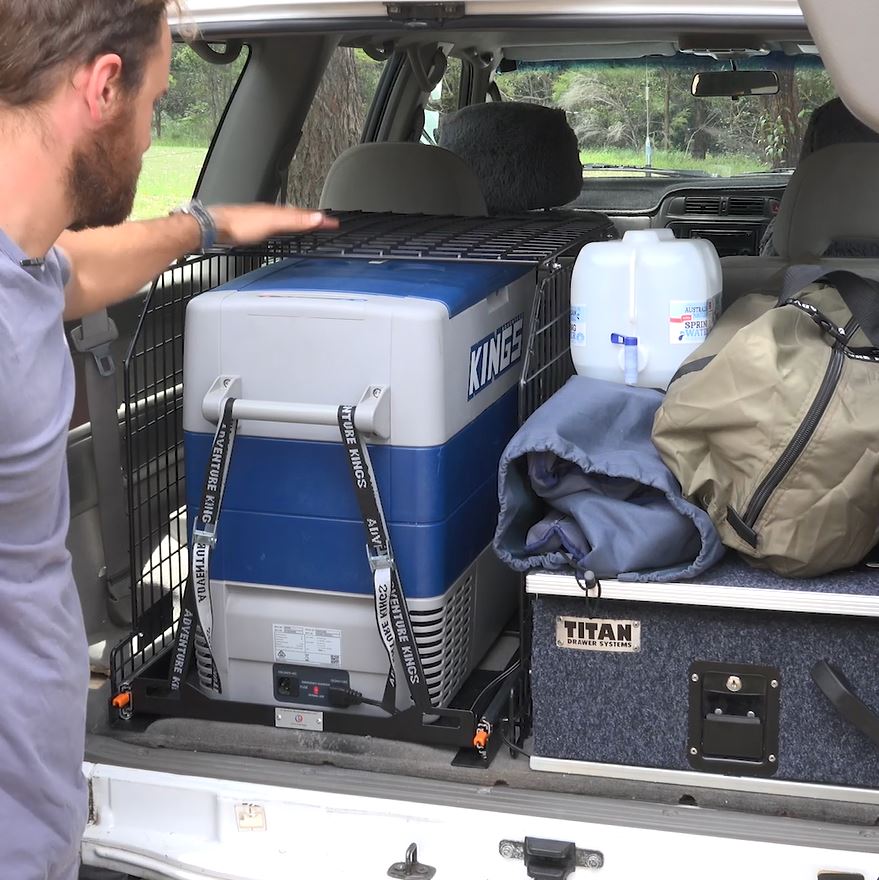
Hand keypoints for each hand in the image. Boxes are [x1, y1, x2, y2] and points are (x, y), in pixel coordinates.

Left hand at [209, 203, 338, 244]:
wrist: (214, 227)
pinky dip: (283, 225)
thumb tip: (316, 217)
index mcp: (277, 211)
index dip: (319, 218)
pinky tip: (278, 228)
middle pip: (295, 214)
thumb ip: (294, 220)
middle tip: (323, 220)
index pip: (304, 214)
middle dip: (310, 217)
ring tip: (306, 222)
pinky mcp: (250, 227)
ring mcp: (259, 219)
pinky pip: (273, 224)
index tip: (332, 222)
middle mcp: (269, 213)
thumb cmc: (238, 225)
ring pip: (284, 218)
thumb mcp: (272, 222)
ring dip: (297, 220)